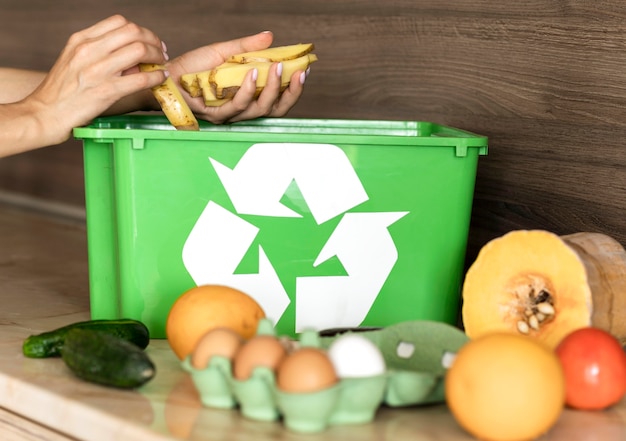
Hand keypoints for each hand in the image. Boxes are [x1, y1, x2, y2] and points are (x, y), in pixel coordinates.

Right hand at [27, 15, 167, 144]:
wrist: (45, 114)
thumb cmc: (60, 92)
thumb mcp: (73, 61)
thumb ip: (97, 53)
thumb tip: (129, 55)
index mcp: (80, 40)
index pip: (118, 22)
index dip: (140, 30)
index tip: (148, 40)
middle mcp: (89, 50)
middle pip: (132, 31)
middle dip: (152, 40)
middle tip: (161, 51)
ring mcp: (98, 70)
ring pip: (139, 50)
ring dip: (157, 56)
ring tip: (161, 64)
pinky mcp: (107, 91)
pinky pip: (141, 78)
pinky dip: (156, 76)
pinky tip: (160, 79)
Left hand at [166, 31, 306, 123]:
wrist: (166, 75)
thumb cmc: (192, 68)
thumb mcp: (223, 52)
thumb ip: (247, 47)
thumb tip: (270, 37)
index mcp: (247, 98)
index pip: (278, 100)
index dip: (293, 90)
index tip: (304, 71)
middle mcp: (241, 110)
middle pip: (274, 109)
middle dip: (290, 92)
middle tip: (298, 72)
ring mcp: (229, 114)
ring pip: (258, 109)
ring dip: (271, 88)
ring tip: (277, 67)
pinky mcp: (214, 114)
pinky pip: (236, 105)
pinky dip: (247, 90)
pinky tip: (252, 73)